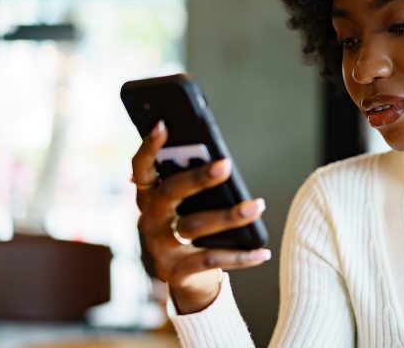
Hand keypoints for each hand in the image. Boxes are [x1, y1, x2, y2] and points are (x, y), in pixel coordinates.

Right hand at [131, 121, 270, 313]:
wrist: (187, 279)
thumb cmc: (193, 228)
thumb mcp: (189, 206)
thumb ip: (195, 185)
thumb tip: (222, 163)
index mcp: (149, 197)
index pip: (141, 168)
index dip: (149, 148)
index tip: (162, 125)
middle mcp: (149, 220)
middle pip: (171, 193)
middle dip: (198, 177)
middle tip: (226, 164)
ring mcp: (159, 247)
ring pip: (194, 226)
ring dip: (229, 216)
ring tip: (257, 206)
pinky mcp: (175, 272)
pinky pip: (211, 260)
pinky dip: (240, 255)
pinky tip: (262, 251)